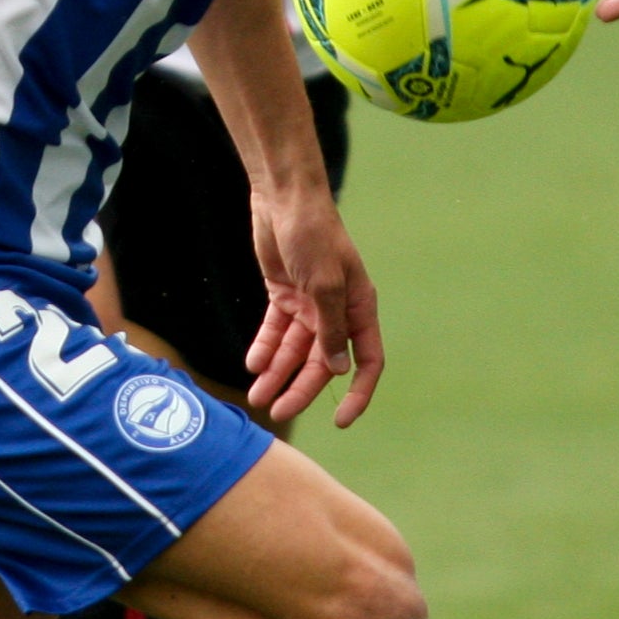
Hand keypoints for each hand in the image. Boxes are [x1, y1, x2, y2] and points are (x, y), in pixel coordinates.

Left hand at [244, 187, 383, 427]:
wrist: (284, 198)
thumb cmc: (313, 235)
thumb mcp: (324, 284)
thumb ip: (331, 328)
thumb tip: (338, 369)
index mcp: (359, 307)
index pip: (365, 360)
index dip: (357, 393)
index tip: (340, 421)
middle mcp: (337, 310)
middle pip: (321, 362)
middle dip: (300, 389)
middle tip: (277, 412)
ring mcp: (309, 303)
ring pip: (294, 350)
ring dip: (276, 374)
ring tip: (256, 397)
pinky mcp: (284, 293)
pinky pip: (275, 330)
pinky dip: (264, 348)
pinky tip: (252, 365)